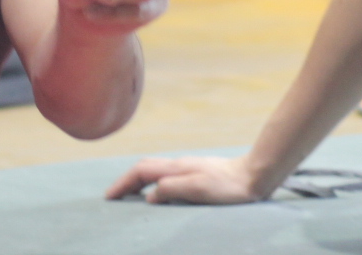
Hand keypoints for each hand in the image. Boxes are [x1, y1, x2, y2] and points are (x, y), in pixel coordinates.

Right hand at [107, 153, 266, 204]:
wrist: (252, 176)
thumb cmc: (228, 186)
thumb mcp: (198, 189)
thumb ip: (172, 189)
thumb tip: (149, 196)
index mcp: (176, 168)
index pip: (141, 172)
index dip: (123, 183)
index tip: (109, 197)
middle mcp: (179, 164)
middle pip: (144, 168)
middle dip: (126, 181)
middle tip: (113, 196)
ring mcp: (187, 167)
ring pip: (154, 170)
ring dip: (138, 181)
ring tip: (129, 196)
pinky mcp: (196, 173)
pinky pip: (164, 175)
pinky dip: (151, 182)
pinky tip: (156, 193)